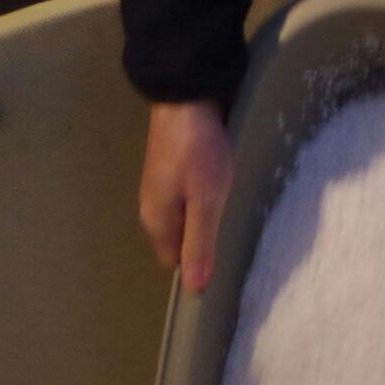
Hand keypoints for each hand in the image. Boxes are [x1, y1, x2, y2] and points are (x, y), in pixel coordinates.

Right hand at [139, 100, 232, 291]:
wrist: (185, 97)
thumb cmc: (197, 151)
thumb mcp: (205, 201)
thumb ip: (199, 243)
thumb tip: (194, 288)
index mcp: (156, 221)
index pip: (173, 261)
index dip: (197, 264)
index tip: (224, 257)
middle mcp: (151, 208)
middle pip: (178, 241)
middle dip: (201, 242)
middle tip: (232, 231)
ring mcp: (159, 187)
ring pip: (183, 219)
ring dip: (204, 218)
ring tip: (229, 209)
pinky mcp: (170, 170)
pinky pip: (186, 199)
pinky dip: (202, 199)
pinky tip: (220, 189)